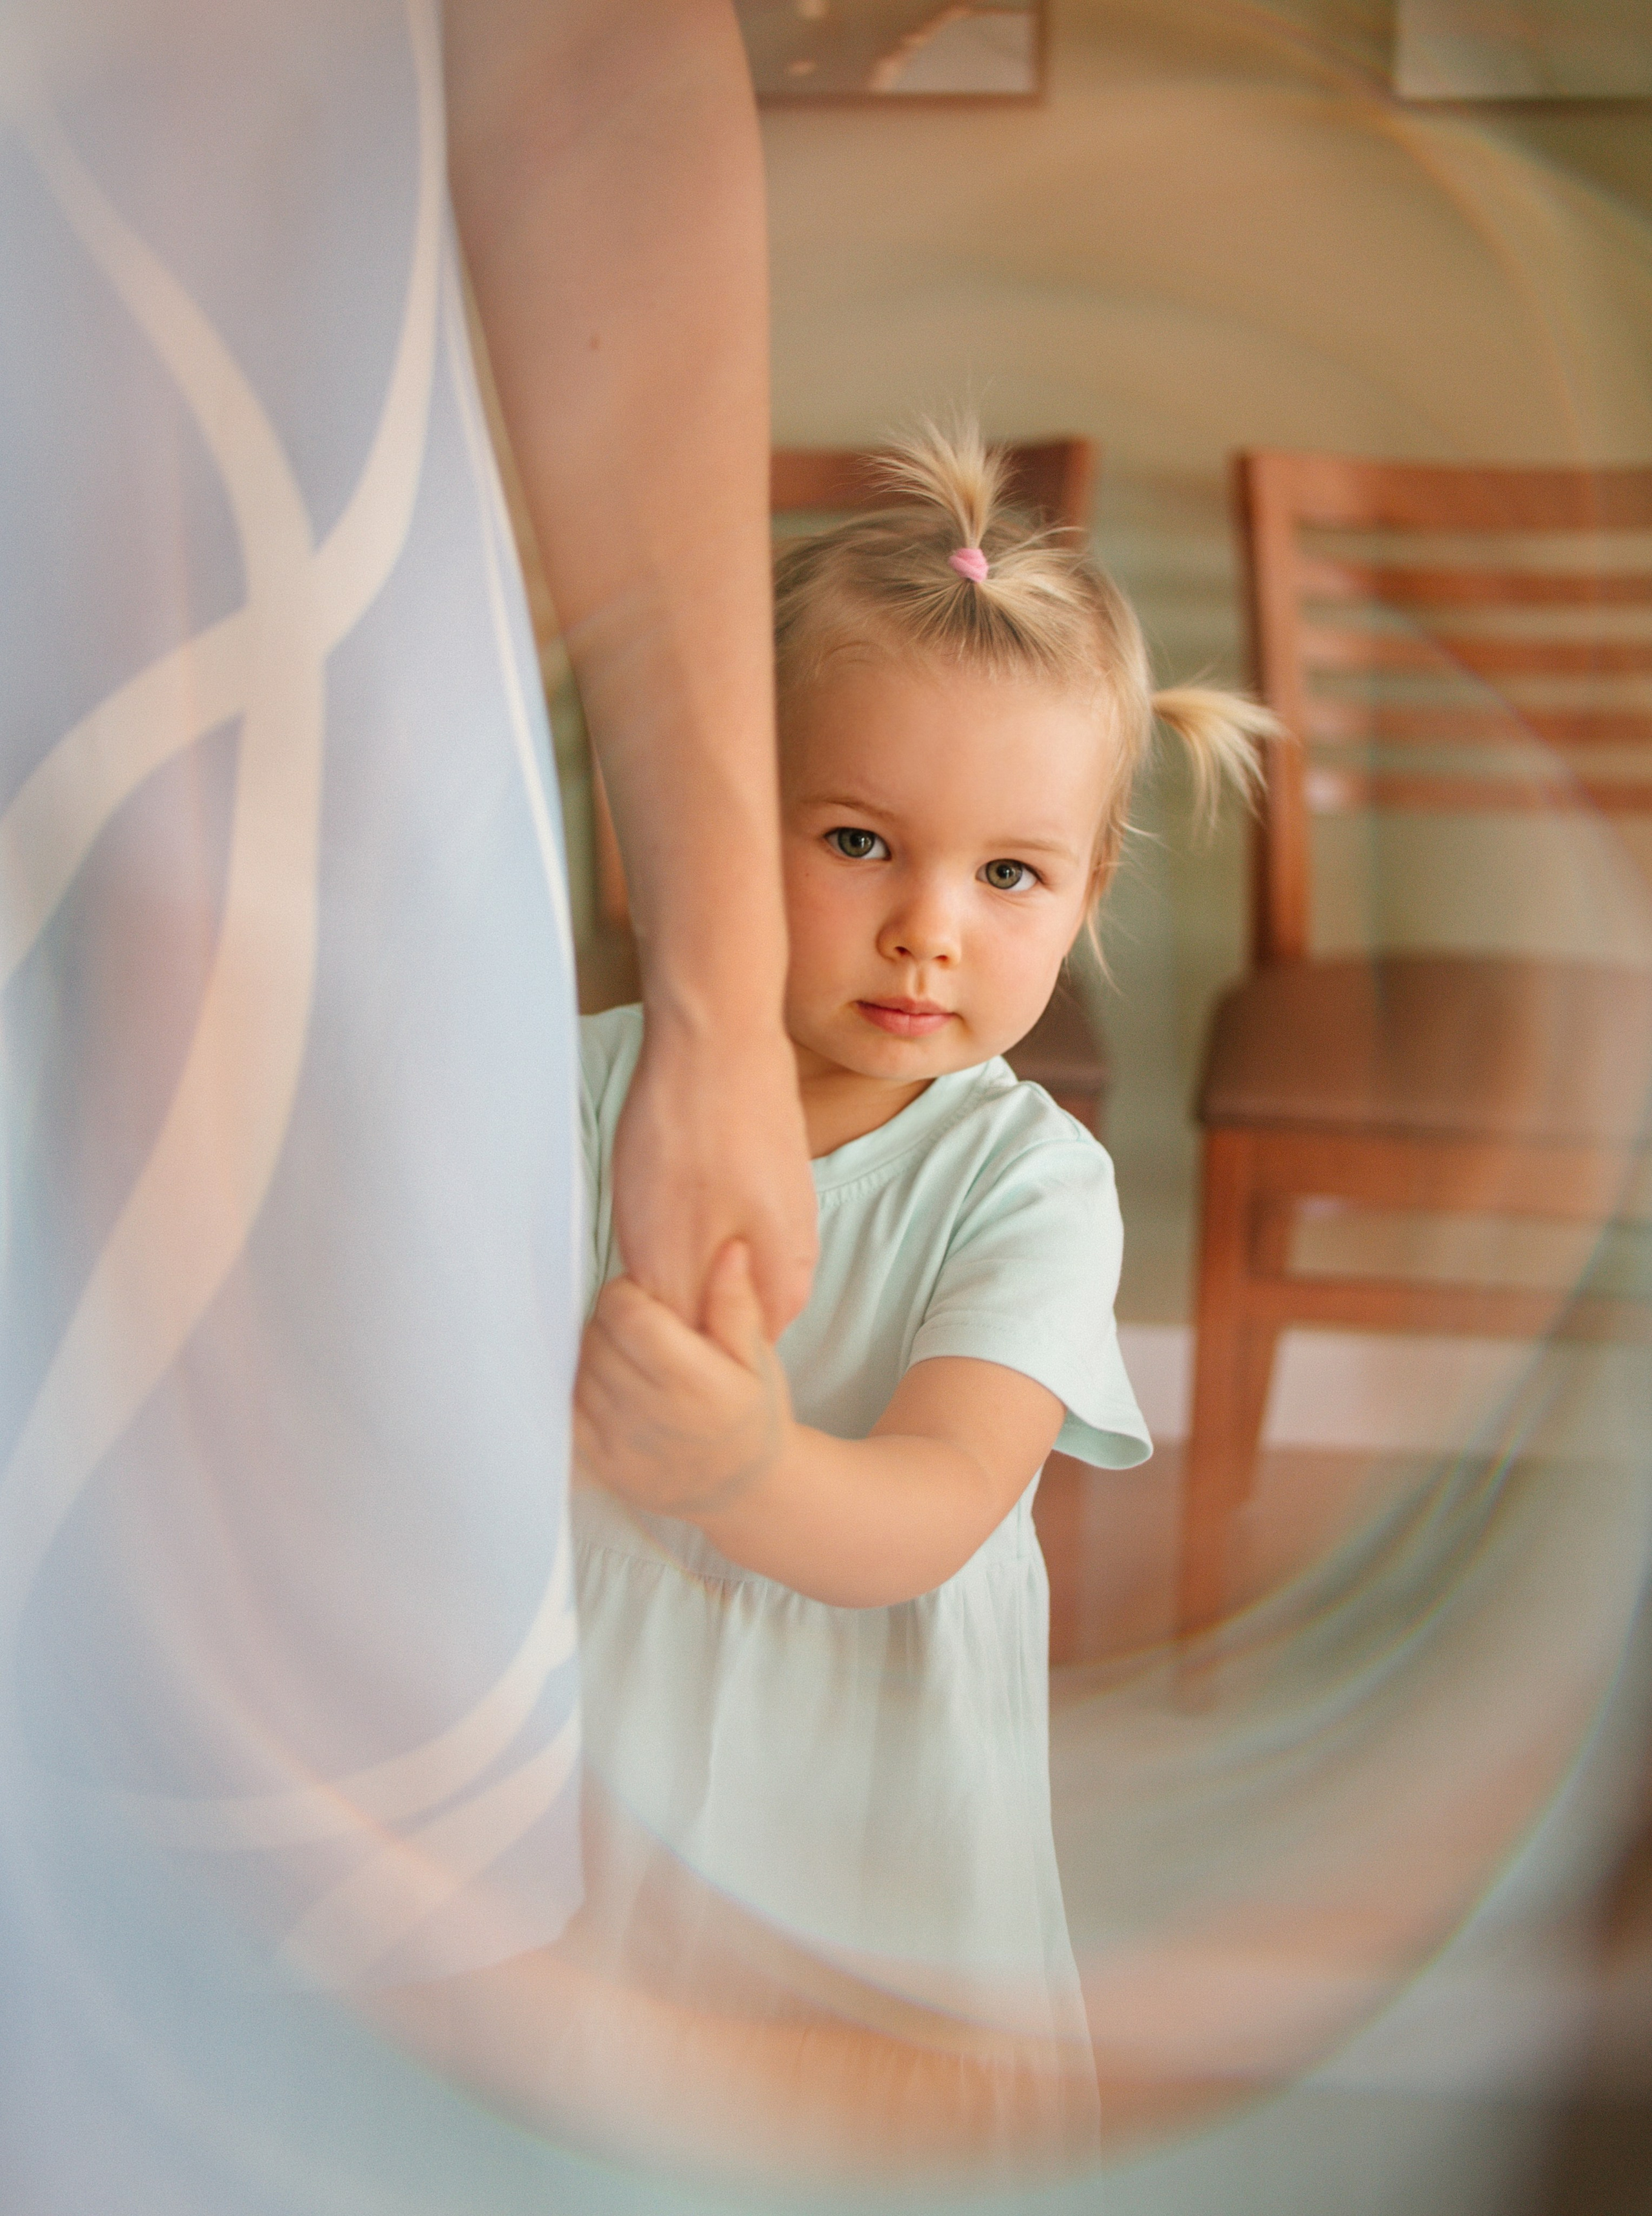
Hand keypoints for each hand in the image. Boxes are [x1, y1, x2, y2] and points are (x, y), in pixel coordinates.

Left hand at [574, 1240, 794, 1518]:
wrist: (745, 1490)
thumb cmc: (752, 1418)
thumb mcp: (757, 1357)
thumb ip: (735, 1303)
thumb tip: (729, 1249)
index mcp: (691, 1380)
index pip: (624, 1312)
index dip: (627, 1294)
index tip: (646, 1300)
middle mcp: (650, 1412)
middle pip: (596, 1336)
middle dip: (612, 1322)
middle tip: (641, 1331)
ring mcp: (619, 1442)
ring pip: (578, 1369)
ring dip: (595, 1355)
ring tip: (631, 1362)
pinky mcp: (599, 1464)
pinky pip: (566, 1408)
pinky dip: (581, 1390)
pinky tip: (610, 1389)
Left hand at [609, 1013, 816, 1340]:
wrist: (717, 1031)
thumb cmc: (692, 1134)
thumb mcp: (666, 1247)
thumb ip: (678, 1316)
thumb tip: (675, 1367)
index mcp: (782, 1286)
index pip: (728, 1357)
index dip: (675, 1351)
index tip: (634, 1322)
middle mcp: (793, 1257)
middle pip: (722, 1312)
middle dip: (674, 1306)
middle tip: (629, 1262)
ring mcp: (780, 1213)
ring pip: (714, 1266)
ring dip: (673, 1258)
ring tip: (644, 1211)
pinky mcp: (760, 1176)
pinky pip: (715, 1222)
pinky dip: (680, 1218)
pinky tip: (656, 1185)